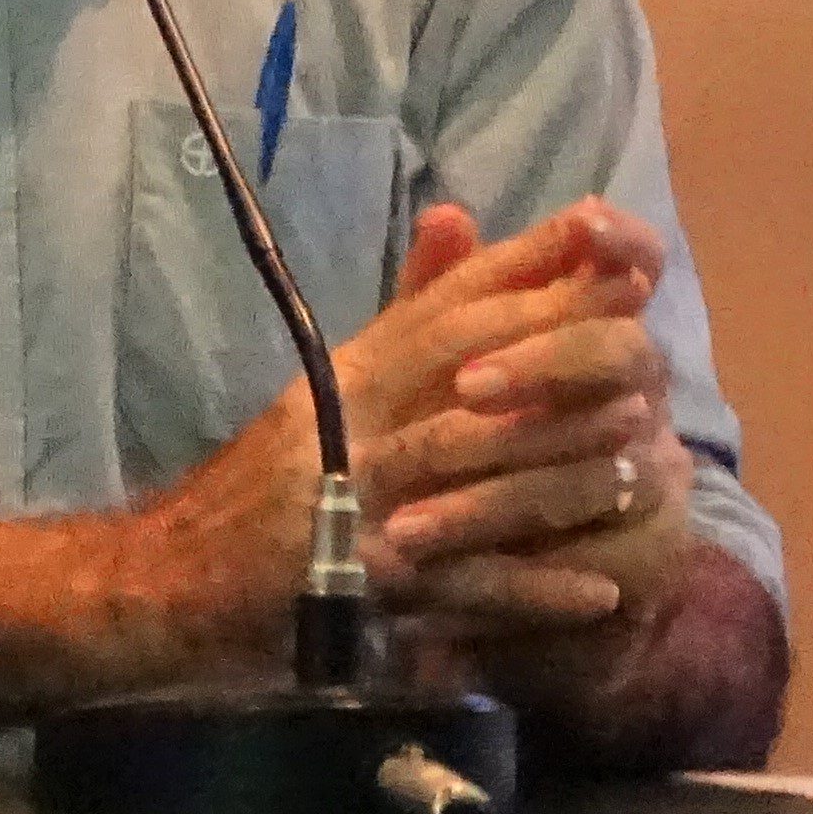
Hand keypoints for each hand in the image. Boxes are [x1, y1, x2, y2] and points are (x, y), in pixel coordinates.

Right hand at [121, 198, 662, 658]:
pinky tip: (599, 594)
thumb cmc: (260, 487)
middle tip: (643, 352)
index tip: (599, 243)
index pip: (437, 309)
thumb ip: (402, 322)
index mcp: (341, 377)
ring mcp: (349, 503)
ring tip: (639, 469)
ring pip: (466, 473)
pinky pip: (458, 583)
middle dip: (553, 358)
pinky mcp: (356, 581)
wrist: (169, 577)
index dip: (519, 273)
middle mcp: (342, 426)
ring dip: (557, 470)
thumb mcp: (321, 397)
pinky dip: (530, 589)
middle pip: (457, 377)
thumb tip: (458, 219)